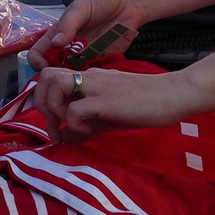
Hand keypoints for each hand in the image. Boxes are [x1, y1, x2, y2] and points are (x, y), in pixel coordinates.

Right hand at [28, 0, 142, 70]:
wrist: (129, 1)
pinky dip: (87, 78)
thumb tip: (55, 44)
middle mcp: (69, 47)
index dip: (37, 61)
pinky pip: (90, 74)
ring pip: (70, 74)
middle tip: (61, 81)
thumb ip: (68, 25)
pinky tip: (90, 79)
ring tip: (75, 82)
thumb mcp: (81, 7)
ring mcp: (84, 55)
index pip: (39, 51)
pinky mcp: (100, 60)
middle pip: (53, 67)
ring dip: (70, 80)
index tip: (44, 68)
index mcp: (59, 33)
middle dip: (53, 76)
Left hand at [32, 65, 191, 142]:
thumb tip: (64, 138)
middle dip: (41, 104)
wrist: (173, 95)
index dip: (44, 100)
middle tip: (56, 127)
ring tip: (69, 127)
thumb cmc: (145, 105)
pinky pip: (75, 109)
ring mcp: (96, 86)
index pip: (51, 77)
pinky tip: (88, 131)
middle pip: (45, 76)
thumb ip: (87, 124)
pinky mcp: (105, 100)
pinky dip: (75, 123)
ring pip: (55, 84)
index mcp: (88, 79)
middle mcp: (87, 78)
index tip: (55, 125)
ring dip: (55, 109)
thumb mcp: (109, 115)